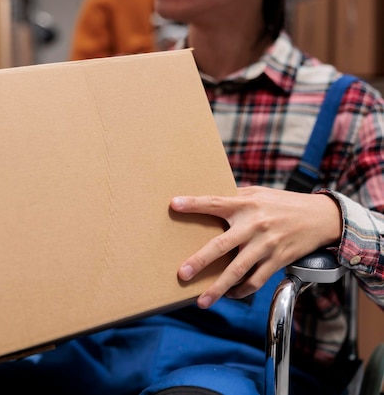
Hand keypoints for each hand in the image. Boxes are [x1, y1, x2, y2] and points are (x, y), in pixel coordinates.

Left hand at [170, 186, 341, 308]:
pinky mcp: (278, 260)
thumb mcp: (258, 193)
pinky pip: (255, 281)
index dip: (194, 204)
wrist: (321, 217)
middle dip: (200, 260)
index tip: (174, 205)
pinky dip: (240, 291)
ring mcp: (266, 245)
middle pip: (222, 244)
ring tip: (202, 300)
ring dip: (218, 288)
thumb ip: (234, 198)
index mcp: (247, 204)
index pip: (215, 202)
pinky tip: (229, 295)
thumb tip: (205, 203)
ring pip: (238, 270)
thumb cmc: (282, 203)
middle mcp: (255, 225)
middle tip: (182, 273)